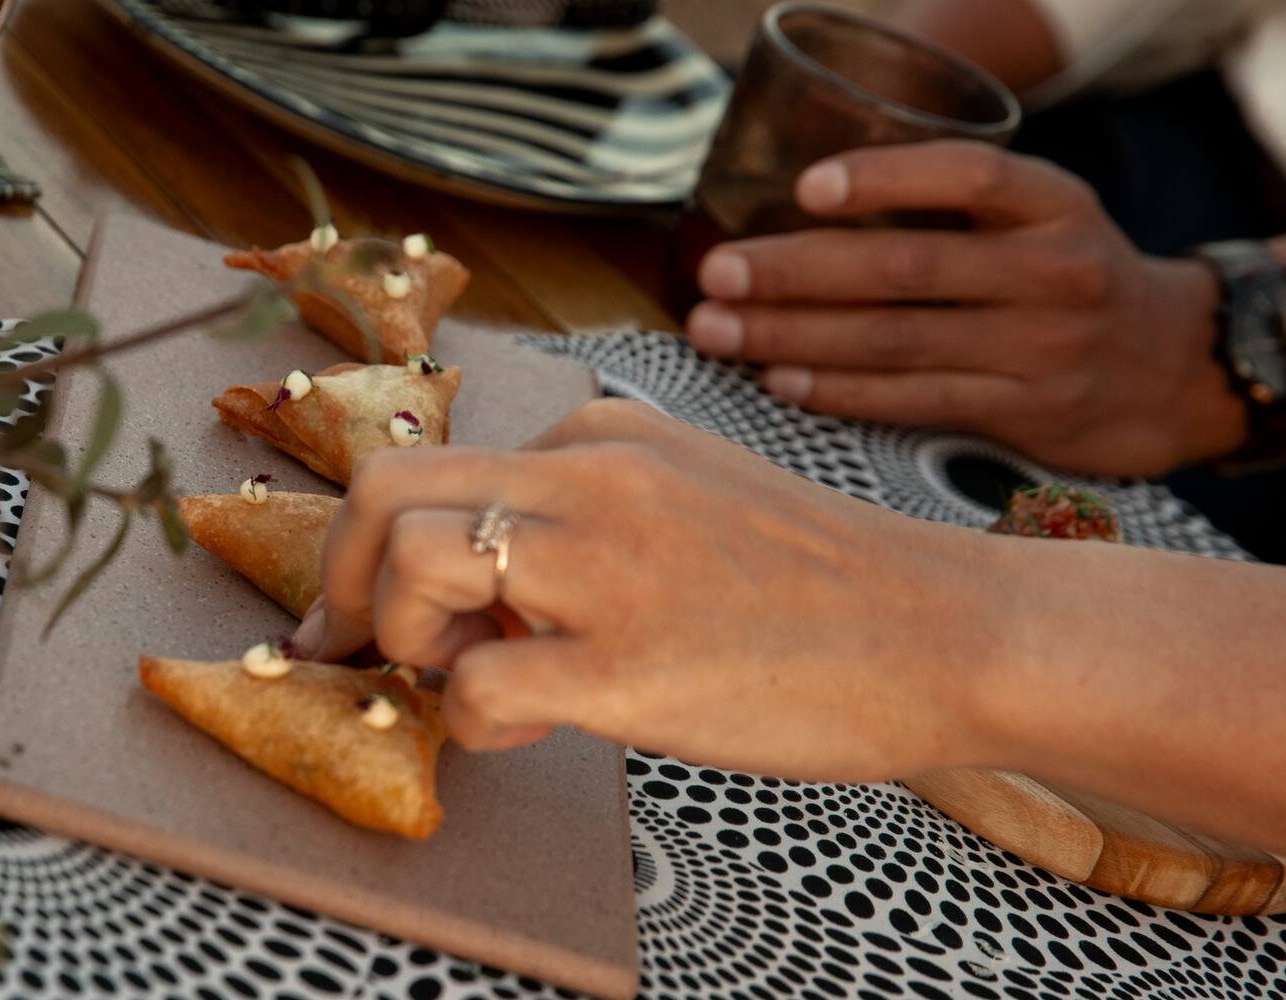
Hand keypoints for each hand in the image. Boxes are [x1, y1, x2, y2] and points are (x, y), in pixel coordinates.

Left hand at [303, 399, 1001, 782]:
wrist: (948, 631)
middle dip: (337, 575)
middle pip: (384, 489)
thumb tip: (481, 590)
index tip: (398, 609)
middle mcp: (591, 480)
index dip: (393, 544)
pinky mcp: (630, 665)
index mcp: (603, 437)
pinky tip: (531, 726)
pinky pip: (476, 686)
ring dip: (402, 637)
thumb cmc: (822, 587)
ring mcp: (609, 568)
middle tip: (347, 642)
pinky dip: (472, 721)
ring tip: (469, 676)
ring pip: (411, 565)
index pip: (440, 465)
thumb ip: (585, 517)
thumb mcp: (691, 498)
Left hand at [686, 140, 1244, 476]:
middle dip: (796, 271)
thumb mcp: (1042, 219)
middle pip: (907, 269)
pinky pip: (913, 400)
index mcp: (1054, 204)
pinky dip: (839, 389)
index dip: (886, 178)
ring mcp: (1044, 348)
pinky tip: (781, 378)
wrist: (1178, 368)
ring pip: (897, 341)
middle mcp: (1055, 271)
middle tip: (718, 272)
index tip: (807, 189)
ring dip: (794, 336)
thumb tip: (804, 210)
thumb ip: (954, 210)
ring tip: (721, 330)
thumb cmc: (1070, 278)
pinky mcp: (1027, 413)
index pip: (969, 176)